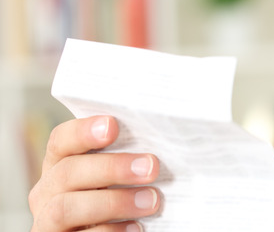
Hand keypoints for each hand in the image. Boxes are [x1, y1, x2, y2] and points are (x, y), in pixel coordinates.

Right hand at [28, 115, 160, 231]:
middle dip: (111, 167)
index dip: (83, 131)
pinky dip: (110, 231)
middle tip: (151, 167)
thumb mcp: (111, 179)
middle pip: (67, 172)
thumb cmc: (115, 201)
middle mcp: (46, 193)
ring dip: (113, 202)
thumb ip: (123, 160)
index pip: (60, 141)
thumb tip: (152, 150)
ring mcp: (47, 223)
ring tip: (151, 200)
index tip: (113, 126)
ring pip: (65, 208)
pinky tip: (137, 227)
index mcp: (59, 167)